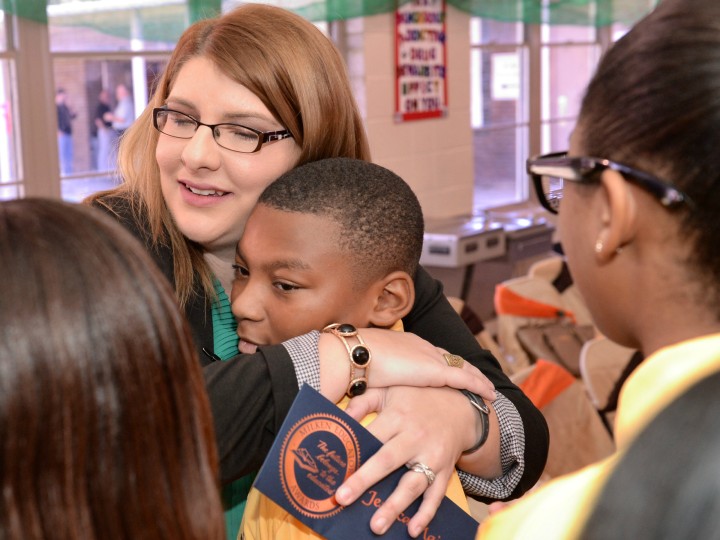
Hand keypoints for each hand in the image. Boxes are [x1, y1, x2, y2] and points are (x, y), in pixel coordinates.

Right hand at [319, 329, 495, 402]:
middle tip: (478, 380)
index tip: (450, 371)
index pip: (430, 354)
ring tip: (489, 390)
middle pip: (450, 359)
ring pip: (462, 368)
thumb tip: (364, 400)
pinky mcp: (436, 371)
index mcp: (405, 344)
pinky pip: (466, 379)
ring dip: (477, 378)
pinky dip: (479, 386)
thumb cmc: (352, 365)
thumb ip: (374, 383)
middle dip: (464, 369)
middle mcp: (422, 347)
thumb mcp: (367, 374)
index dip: (443, 364)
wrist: (354, 355)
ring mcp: (430, 358)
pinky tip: (490, 394)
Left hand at [337, 386, 482, 536]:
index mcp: (398, 416)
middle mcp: (415, 437)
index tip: (334, 469)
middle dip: (364, 481)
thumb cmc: (418, 398)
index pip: (371, 436)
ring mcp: (432, 456)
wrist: (460, 406)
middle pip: (387, 461)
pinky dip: (426, 514)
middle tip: (342, 499)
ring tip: (376, 526)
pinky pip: (435, 495)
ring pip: (412, 484)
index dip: (353, 453)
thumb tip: (343, 419)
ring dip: (394, 506)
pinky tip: (412, 530)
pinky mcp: (445, 470)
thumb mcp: (391, 390)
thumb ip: (364, 401)